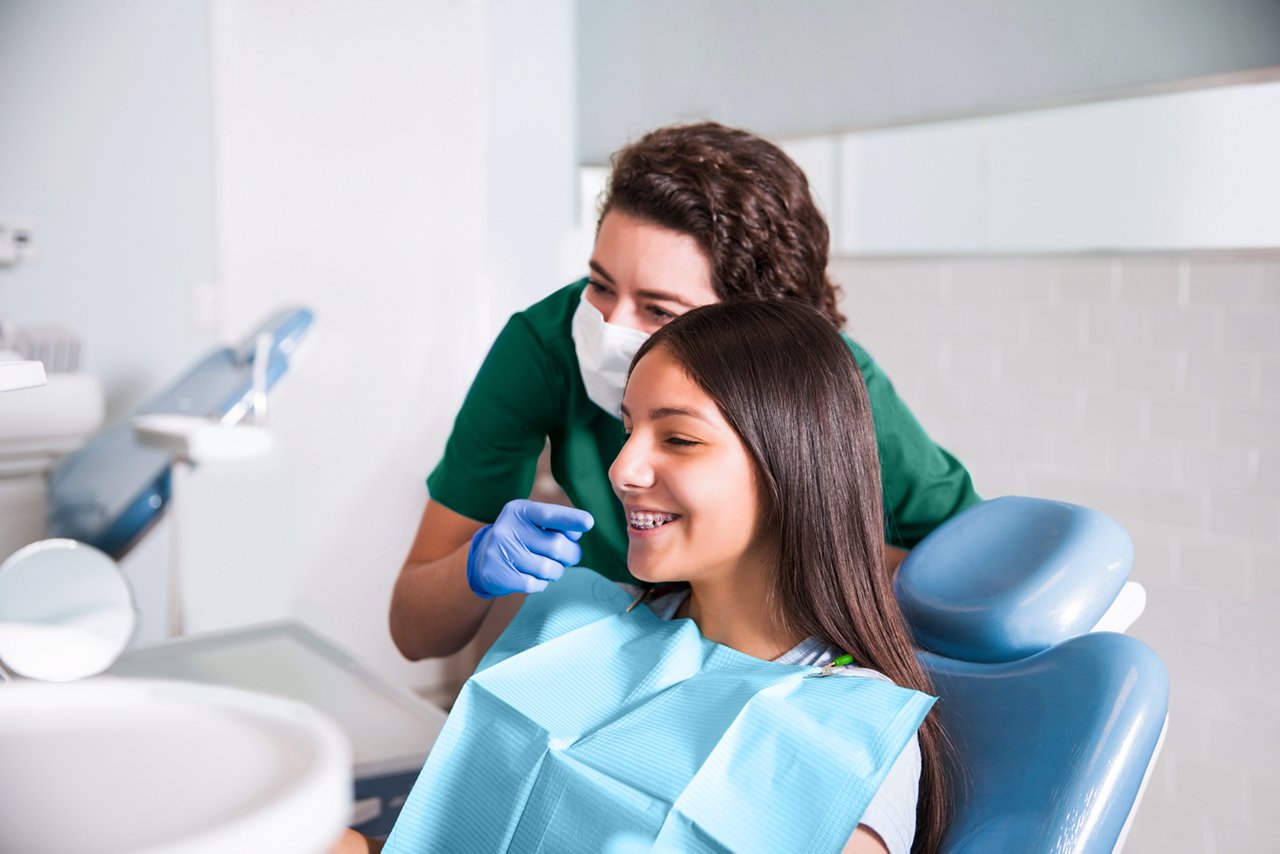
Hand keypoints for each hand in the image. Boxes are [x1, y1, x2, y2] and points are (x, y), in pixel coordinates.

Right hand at [466, 499, 593, 597]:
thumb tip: (578, 531)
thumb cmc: (522, 540)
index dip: (571, 519)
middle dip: (571, 555)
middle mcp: (507, 527)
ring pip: (548, 569)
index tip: (588, 522)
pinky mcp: (496, 573)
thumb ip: (557, 525)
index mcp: (520, 510)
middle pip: (557, 546)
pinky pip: (534, 584)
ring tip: (548, 567)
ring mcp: (499, 551)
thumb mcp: (535, 525)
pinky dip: (541, 584)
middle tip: (569, 557)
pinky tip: (532, 576)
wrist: (483, 561)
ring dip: (556, 572)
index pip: (550, 514)